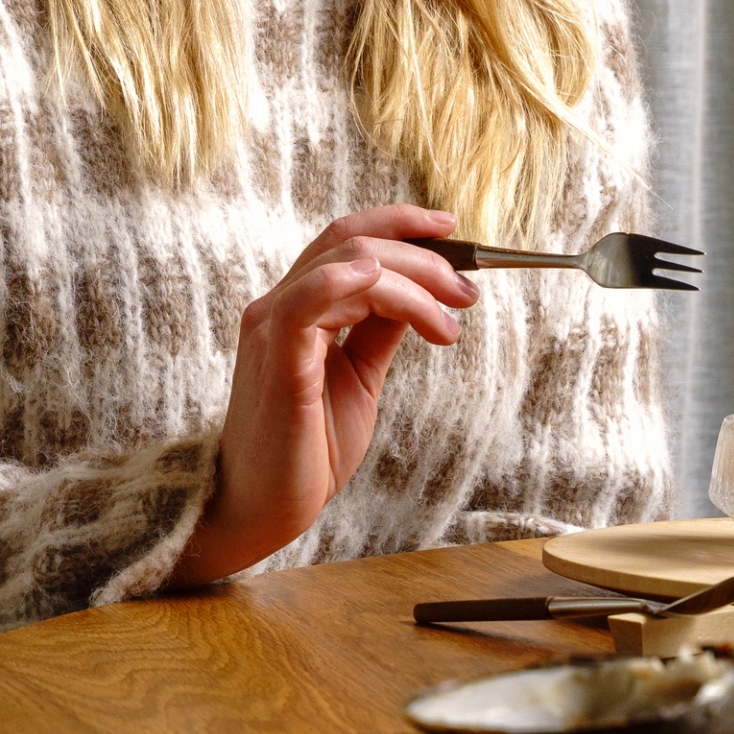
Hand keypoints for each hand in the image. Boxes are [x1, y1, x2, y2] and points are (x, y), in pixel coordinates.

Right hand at [165, 206, 474, 586]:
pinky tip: (378, 281)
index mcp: (296, 307)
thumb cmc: (308, 449)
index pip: (347, 240)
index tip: (452, 232)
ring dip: (412, 281)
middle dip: (424, 259)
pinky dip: (344, 281)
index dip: (401, 225)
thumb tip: (421, 294)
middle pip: (353, 244)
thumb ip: (380, 331)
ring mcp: (272, 329)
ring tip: (449, 318)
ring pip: (347, 265)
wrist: (266, 509)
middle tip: (466, 295)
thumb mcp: (360, 378)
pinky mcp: (278, 361)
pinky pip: (305, 303)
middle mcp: (278, 307)